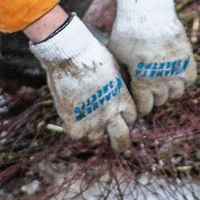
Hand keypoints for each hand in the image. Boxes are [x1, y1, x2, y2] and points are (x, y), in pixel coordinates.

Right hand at [30, 15, 136, 152]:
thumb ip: (118, 86)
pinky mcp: (73, 119)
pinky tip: (74, 121)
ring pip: (97, 137)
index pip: (130, 119)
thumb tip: (119, 91)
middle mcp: (111, 113)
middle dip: (121, 143)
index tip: (118, 117)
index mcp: (123, 101)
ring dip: (94, 131)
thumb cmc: (92, 54)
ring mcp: (92, 118)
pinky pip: (77, 135)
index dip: (124, 119)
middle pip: (121, 139)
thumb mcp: (114, 70)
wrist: (69, 52)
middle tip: (120, 146)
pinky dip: (75, 129)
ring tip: (87, 121)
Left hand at [108, 0, 196, 116]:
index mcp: (143, 83)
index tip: (138, 104)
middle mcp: (163, 81)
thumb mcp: (116, 54)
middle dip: (153, 97)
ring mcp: (177, 72)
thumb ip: (122, 74)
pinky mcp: (188, 61)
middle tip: (148, 90)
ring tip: (162, 82)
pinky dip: (183, 79)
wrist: (148, 10)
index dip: (140, 108)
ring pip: (176, 93)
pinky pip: (190, 80)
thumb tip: (121, 87)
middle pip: (160, 100)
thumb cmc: (127, 31)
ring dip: (169, 90)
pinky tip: (175, 74)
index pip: (145, 107)